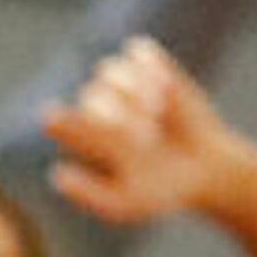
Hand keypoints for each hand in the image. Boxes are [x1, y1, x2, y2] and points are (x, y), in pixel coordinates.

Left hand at [42, 35, 248, 228]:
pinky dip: (150, 67)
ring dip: (135, 90)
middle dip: (117, 114)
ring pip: (111, 70)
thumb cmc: (155, 192)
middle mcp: (95, 106)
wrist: (200, 170)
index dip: (67, 123)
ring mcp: (121, 82)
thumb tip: (57, 174)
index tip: (93, 133)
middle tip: (144, 140)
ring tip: (157, 112)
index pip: (59, 121)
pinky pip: (139, 51)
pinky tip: (165, 89)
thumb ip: (90, 195)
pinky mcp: (148, 64)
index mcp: (79, 137)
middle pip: (91, 96)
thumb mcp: (124, 204)